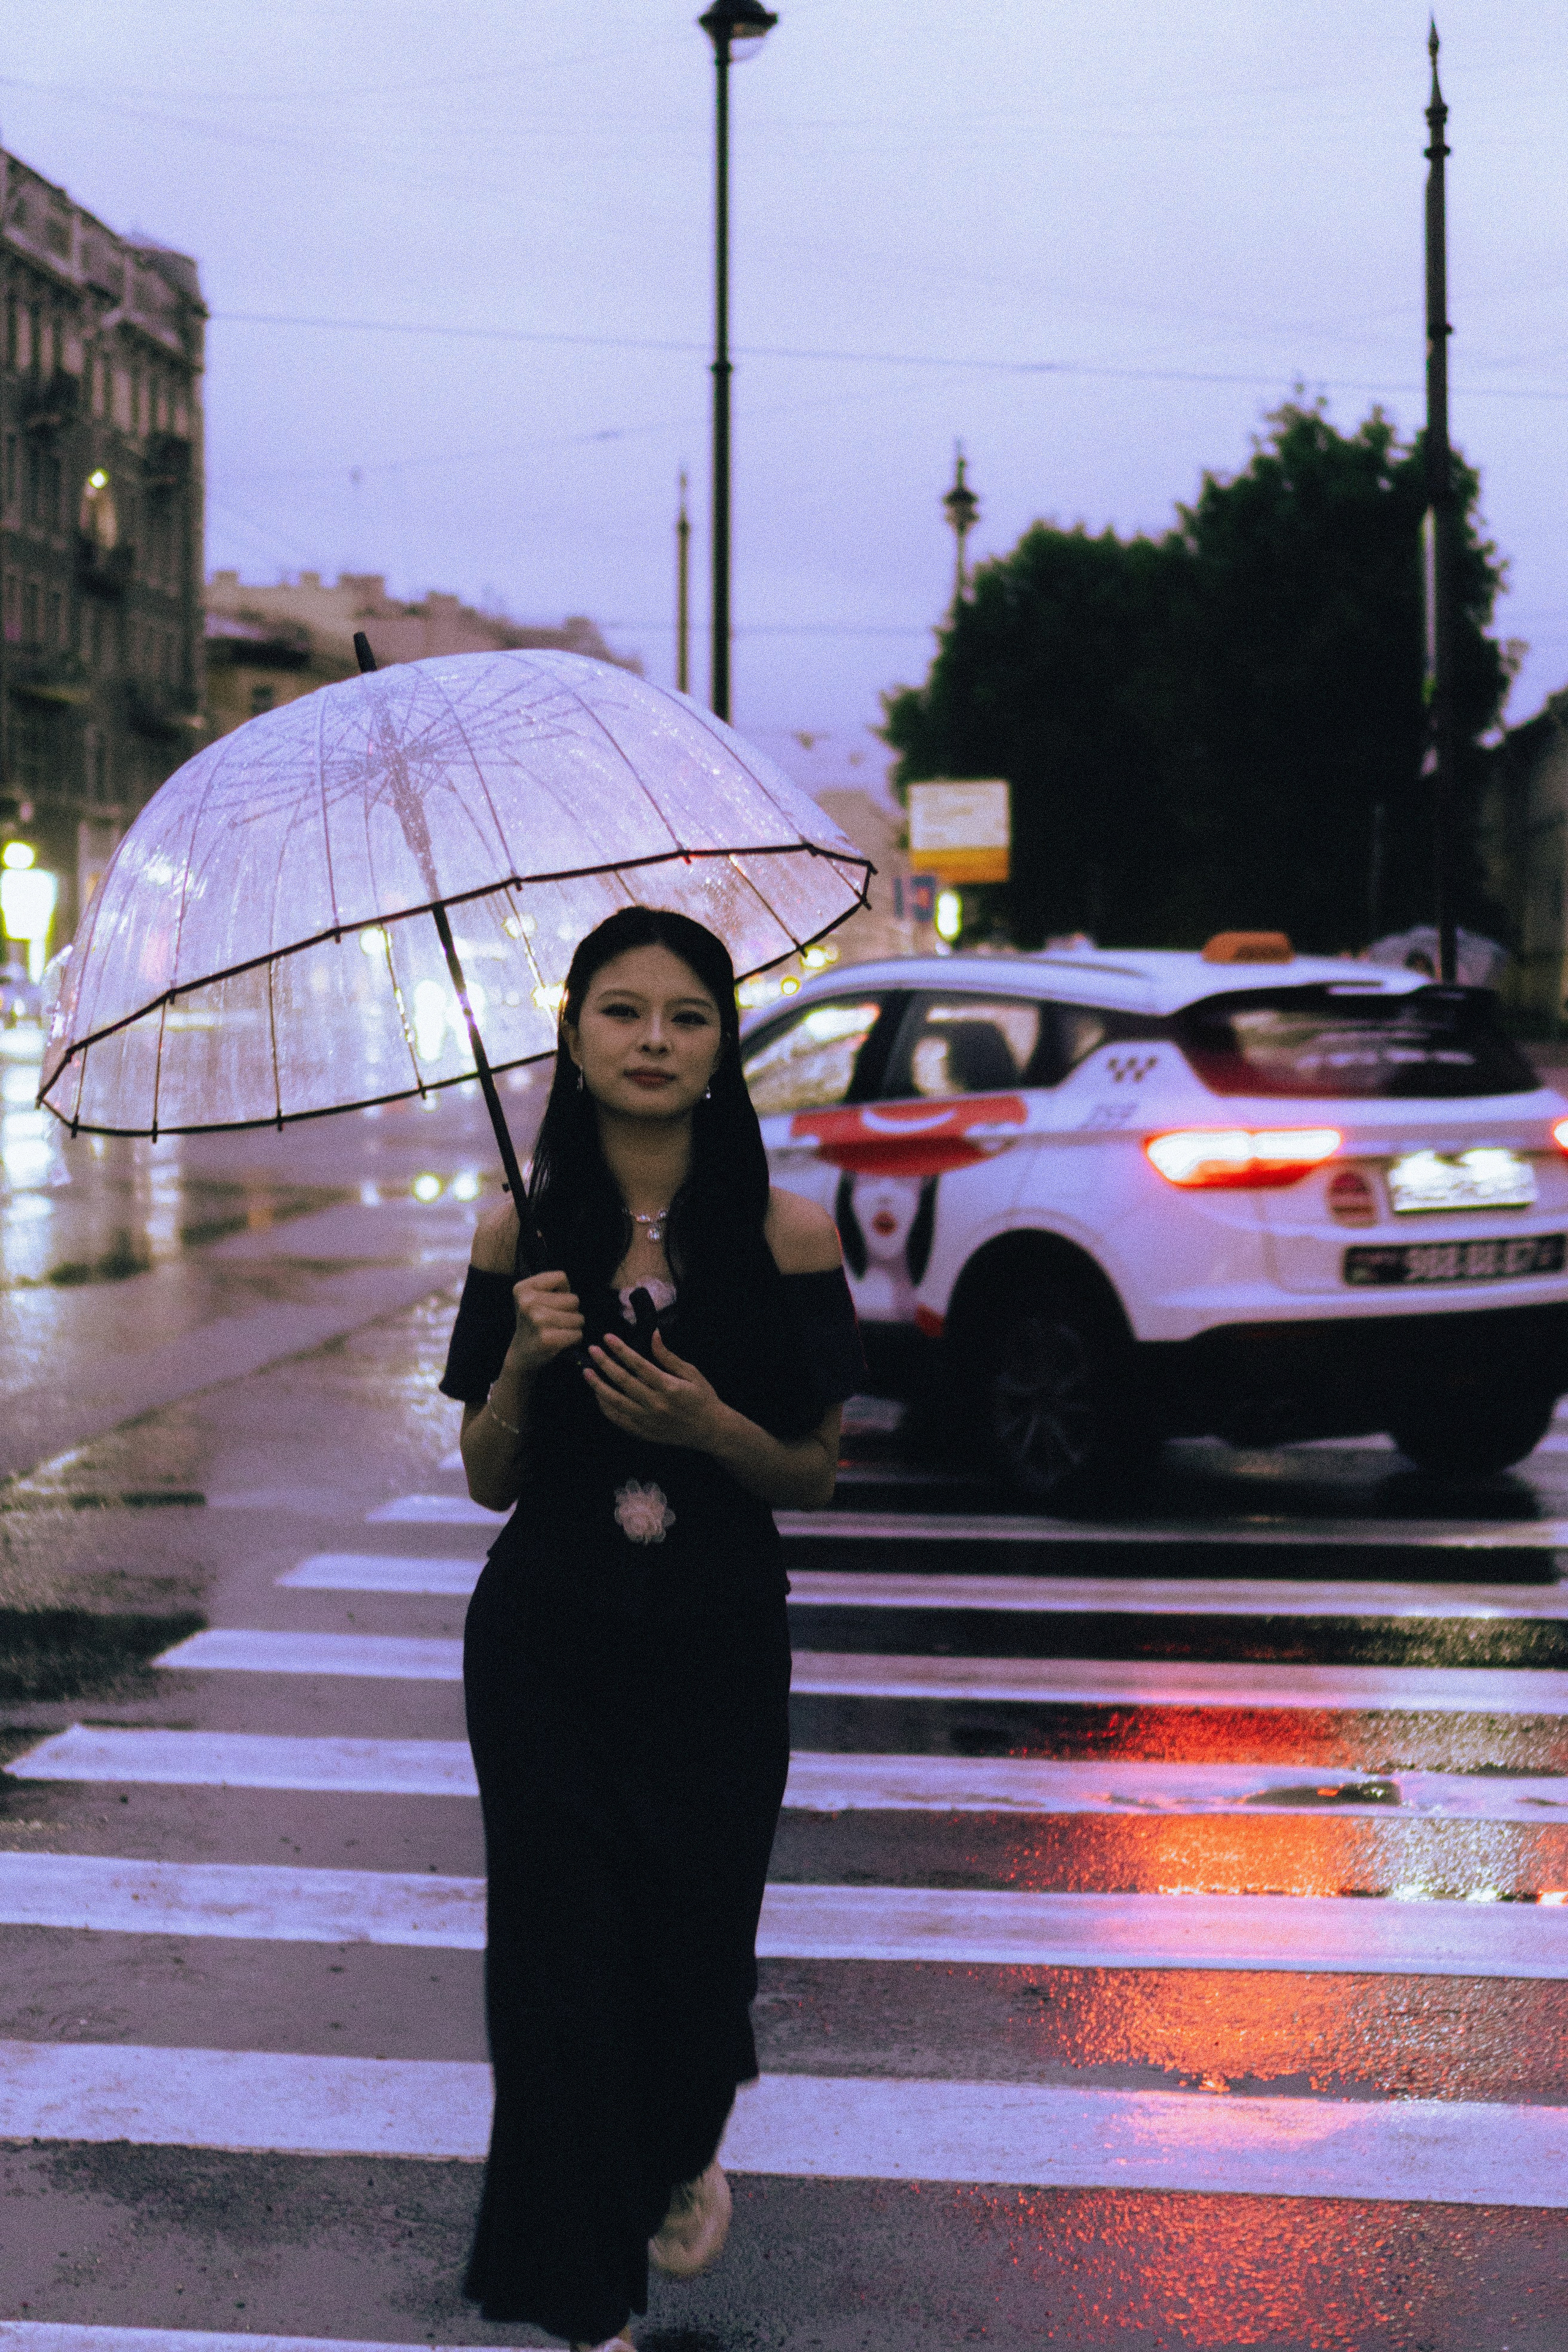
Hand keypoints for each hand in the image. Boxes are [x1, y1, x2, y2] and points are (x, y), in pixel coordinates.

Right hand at [505, 1270, 583, 1375]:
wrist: (522, 1353)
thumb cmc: (534, 1321)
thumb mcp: (533, 1296)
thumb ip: (552, 1286)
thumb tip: (568, 1290)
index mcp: (523, 1288)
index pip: (561, 1277)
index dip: (563, 1290)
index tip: (552, 1302)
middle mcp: (527, 1302)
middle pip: (573, 1299)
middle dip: (571, 1310)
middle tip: (557, 1319)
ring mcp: (537, 1320)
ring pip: (578, 1317)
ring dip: (574, 1325)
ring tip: (559, 1329)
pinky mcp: (546, 1339)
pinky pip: (577, 1334)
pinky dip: (574, 1338)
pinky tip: (561, 1340)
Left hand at [583, 1329, 723, 1449]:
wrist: (710, 1430)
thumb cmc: (703, 1398)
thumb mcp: (691, 1373)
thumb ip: (668, 1356)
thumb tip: (654, 1334)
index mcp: (669, 1387)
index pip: (638, 1364)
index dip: (621, 1350)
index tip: (607, 1338)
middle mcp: (656, 1404)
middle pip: (623, 1381)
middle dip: (604, 1364)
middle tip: (592, 1350)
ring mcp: (648, 1420)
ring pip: (616, 1402)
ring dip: (599, 1386)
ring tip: (587, 1372)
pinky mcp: (644, 1432)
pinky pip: (619, 1419)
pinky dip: (606, 1407)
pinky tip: (598, 1395)